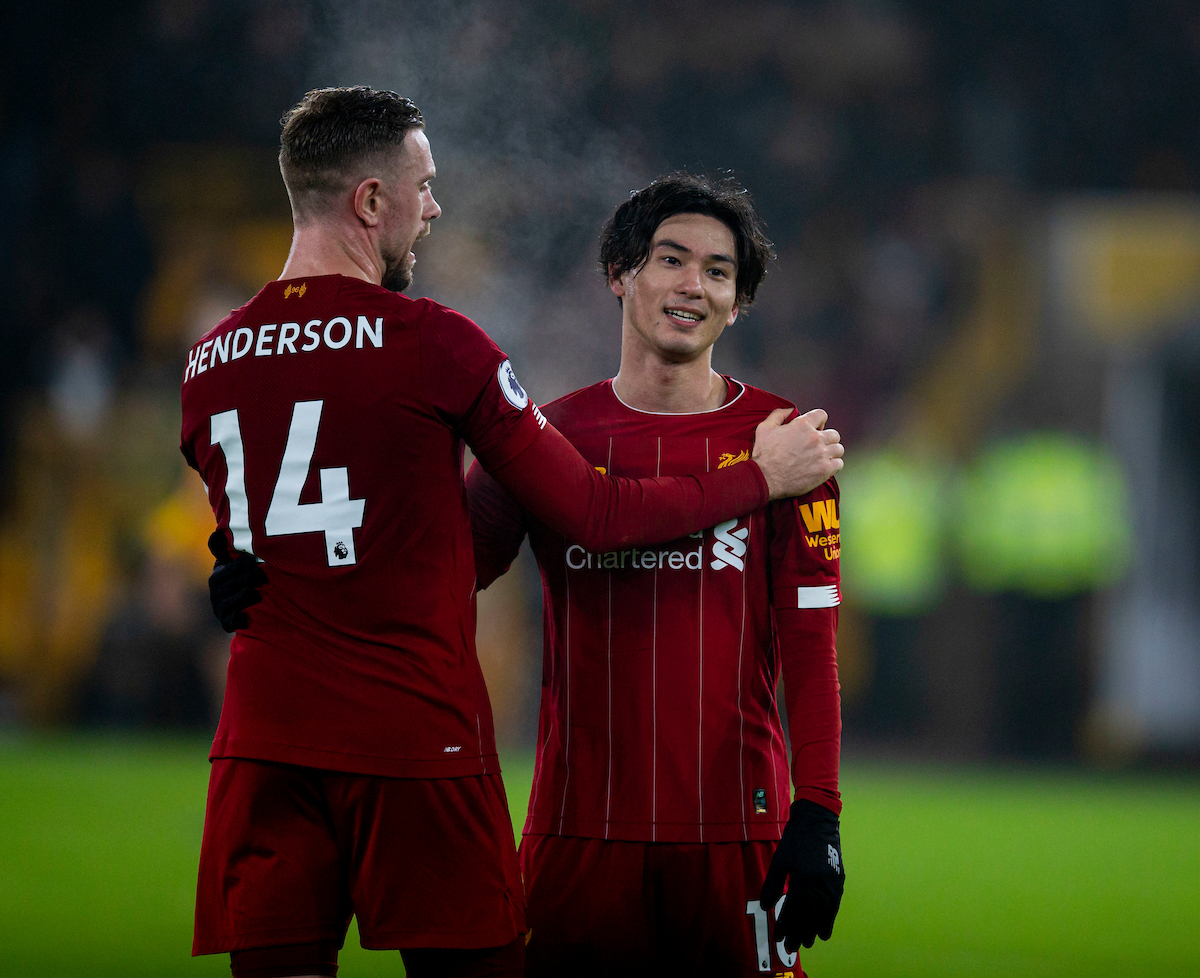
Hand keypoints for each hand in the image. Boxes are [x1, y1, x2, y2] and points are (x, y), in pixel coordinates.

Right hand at [207, 530, 266, 632]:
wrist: (238, 607)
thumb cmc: (236, 580)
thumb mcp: (230, 563)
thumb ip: (223, 549)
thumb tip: (216, 533)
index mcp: (217, 577)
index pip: (231, 569)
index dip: (244, 565)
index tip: (253, 561)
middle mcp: (215, 594)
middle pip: (235, 585)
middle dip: (250, 579)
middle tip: (263, 577)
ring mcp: (220, 609)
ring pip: (234, 602)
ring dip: (248, 597)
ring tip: (258, 595)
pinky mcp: (226, 622)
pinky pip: (230, 622)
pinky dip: (238, 620)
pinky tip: (247, 616)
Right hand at [752, 408, 843, 499]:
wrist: (765, 478)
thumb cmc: (764, 455)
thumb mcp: (764, 428)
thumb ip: (778, 414)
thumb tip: (789, 410)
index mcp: (803, 425)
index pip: (822, 415)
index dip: (819, 421)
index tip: (816, 428)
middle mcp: (815, 438)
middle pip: (834, 434)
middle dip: (827, 438)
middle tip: (818, 446)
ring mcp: (822, 454)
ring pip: (838, 449)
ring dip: (831, 452)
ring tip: (822, 457)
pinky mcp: (825, 470)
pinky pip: (839, 464)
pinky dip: (833, 465)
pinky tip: (824, 467)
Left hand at [760, 798, 844, 952]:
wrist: (818, 821)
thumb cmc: (795, 839)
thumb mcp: (780, 860)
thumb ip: (773, 885)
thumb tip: (766, 907)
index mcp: (803, 878)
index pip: (793, 909)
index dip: (786, 925)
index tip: (779, 937)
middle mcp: (819, 884)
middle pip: (808, 915)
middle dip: (798, 932)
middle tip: (790, 947)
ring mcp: (831, 884)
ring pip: (822, 914)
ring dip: (813, 930)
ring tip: (806, 943)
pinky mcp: (839, 882)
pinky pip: (834, 906)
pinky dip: (828, 920)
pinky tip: (824, 931)